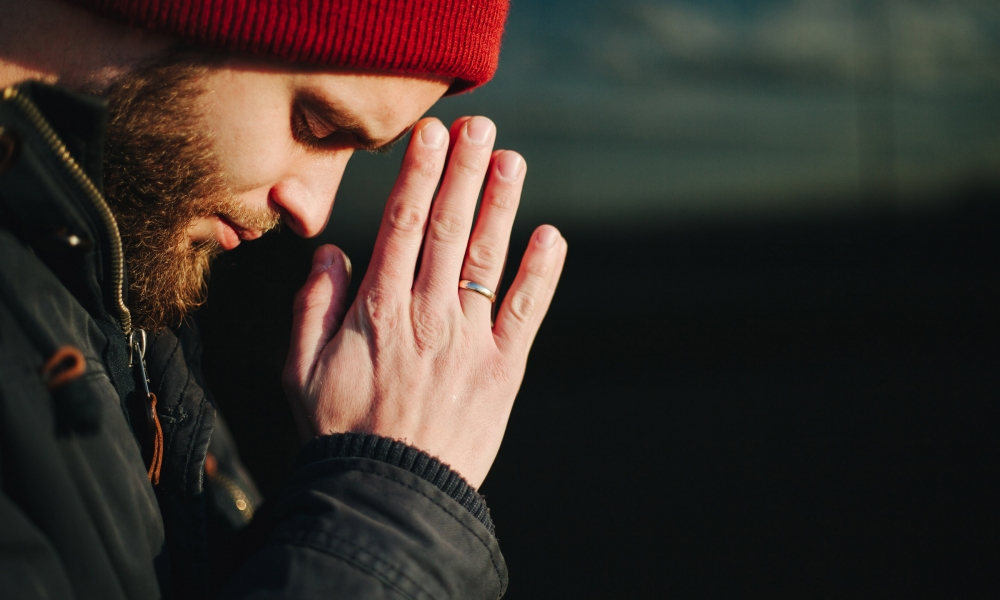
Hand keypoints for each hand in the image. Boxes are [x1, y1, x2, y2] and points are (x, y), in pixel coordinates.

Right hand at [283, 116, 566, 487]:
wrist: (389, 494)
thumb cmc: (340, 431)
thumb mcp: (300, 370)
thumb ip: (312, 305)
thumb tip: (330, 251)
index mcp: (377, 310)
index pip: (401, 226)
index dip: (419, 176)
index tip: (430, 136)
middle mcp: (426, 314)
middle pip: (449, 228)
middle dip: (464, 171)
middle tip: (478, 126)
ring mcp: (469, 339)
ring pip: (488, 257)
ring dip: (501, 205)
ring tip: (511, 160)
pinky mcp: (503, 368)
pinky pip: (526, 311)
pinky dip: (541, 273)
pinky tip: (550, 236)